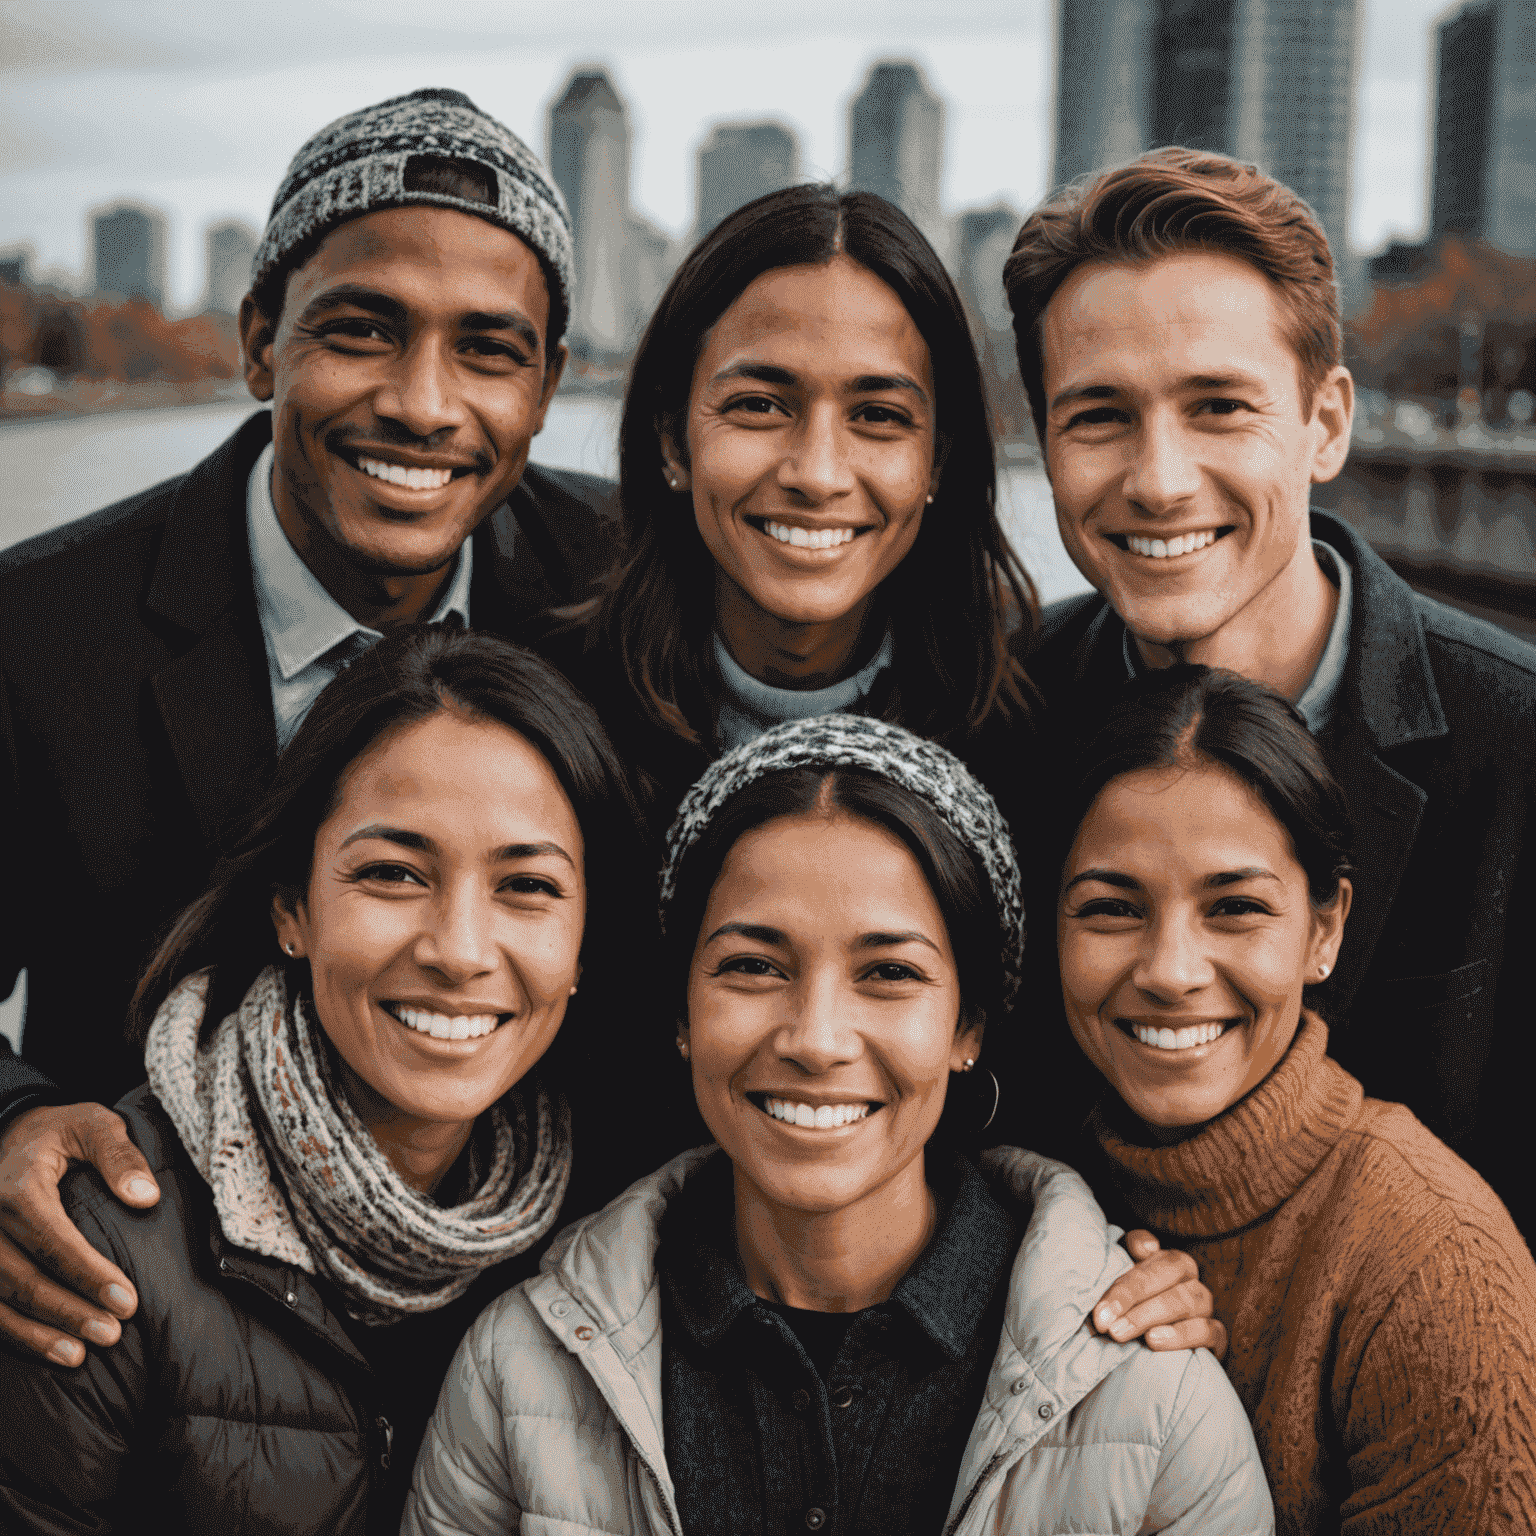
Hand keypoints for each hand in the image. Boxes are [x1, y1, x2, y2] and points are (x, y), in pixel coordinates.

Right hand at [0, 1102, 158, 1364]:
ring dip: (39, 1333)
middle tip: (113, 1333)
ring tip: (81, 1354)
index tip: (128, 1301)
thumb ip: (120, 1155)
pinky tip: (52, 1350)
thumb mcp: (94, 1124)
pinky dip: (16, 1334)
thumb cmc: (61, 1132)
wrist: (10, 1136)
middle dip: (69, 1311)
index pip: (52, 1240)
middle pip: (23, 1278)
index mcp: (17, 1187)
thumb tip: (146, 1197)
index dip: (88, 1274)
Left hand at [1090, 1230, 1227, 1360]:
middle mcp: (1192, 1279)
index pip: (1151, 1262)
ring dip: (1149, 1317)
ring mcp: (1206, 1306)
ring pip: (1184, 1302)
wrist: (1156, 1341)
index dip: (1124, 1286)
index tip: (1100, 1311)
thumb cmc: (1139, 1303)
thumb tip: (1146, 1247)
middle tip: (1106, 1324)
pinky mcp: (1217, 1336)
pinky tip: (1154, 1340)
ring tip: (1121, 1332)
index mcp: (1172, 1260)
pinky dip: (1181, 1336)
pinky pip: (1207, 1332)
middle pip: (1166, 1278)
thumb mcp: (1128, 1274)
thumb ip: (1131, 1249)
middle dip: (1131, 1299)